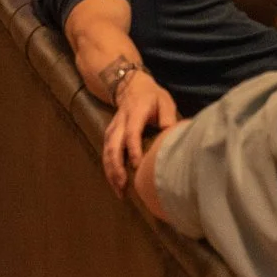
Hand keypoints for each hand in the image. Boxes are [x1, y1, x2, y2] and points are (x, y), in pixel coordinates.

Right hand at [100, 70, 179, 194]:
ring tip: (119, 190)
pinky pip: (106, 153)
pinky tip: (115, 183)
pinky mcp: (109, 135)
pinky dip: (109, 169)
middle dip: (116, 166)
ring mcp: (113, 129)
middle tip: (123, 185)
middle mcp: (120, 122)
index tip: (138, 166)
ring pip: (107, 152)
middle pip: (113, 146)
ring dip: (110, 171)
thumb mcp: (164, 101)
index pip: (132, 133)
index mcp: (135, 112)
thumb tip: (171, 133)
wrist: (130, 85)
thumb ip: (168, 116)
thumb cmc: (152, 96)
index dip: (134, 150)